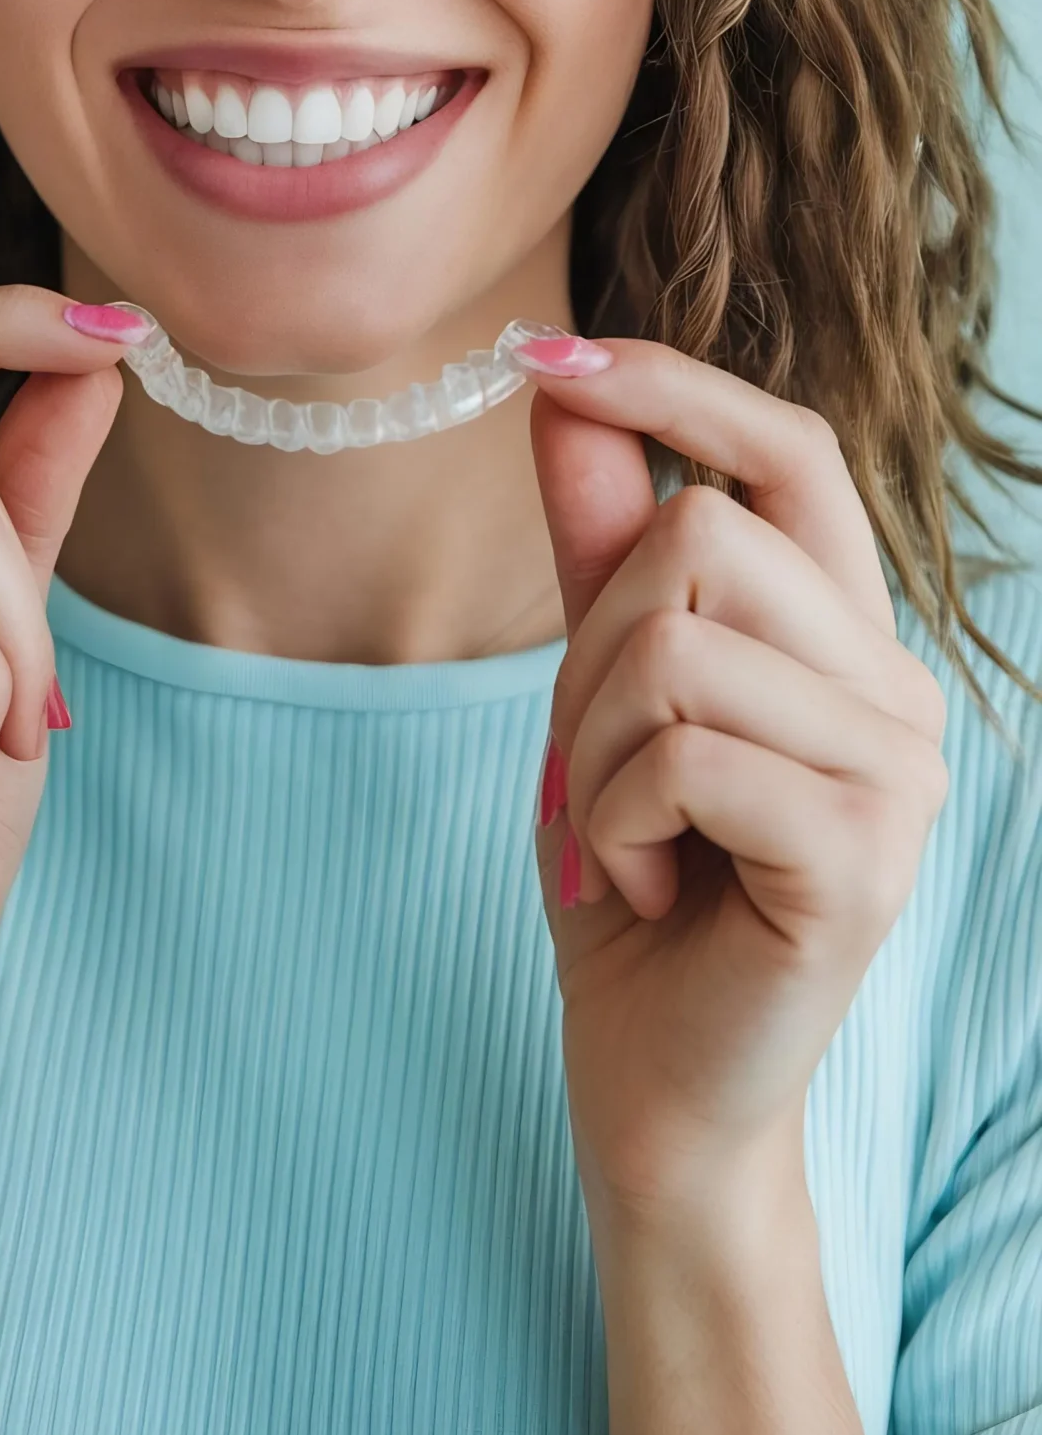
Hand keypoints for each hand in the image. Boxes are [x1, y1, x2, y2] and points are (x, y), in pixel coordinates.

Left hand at [523, 332, 949, 1218]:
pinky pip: (681, 756)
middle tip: (601, 765)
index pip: (790, 445)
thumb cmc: (636, 875)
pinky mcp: (859, 855)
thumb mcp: (596, 687)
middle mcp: (895, 687)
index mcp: (844, 632)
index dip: (671, 385)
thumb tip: (559, 384)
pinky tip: (646, 884)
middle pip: (703, 536)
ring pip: (677, 645)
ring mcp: (897, 773)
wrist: (655, 1079)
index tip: (537, 355)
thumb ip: (598, 540)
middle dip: (592, 647)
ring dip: (595, 751)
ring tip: (628, 835)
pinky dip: (611, 822)